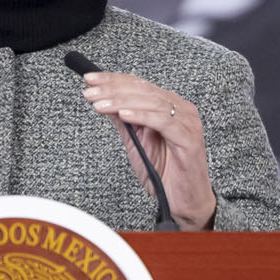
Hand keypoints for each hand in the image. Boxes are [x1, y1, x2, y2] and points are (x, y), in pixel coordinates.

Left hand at [81, 72, 216, 229]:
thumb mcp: (134, 142)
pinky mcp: (188, 138)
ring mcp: (187, 122)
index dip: (112, 80)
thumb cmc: (164, 172)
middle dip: (112, 88)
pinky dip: (140, 115)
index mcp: (168, 106)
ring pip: (151, 102)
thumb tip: (102, 100)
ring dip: (121, 101)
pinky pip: (162, 121)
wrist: (184, 200)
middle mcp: (180, 109)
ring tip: (99, 104)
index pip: (138, 85)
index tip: (90, 79)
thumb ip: (122, 120)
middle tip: (90, 91)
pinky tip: (123, 114)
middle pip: (143, 90)